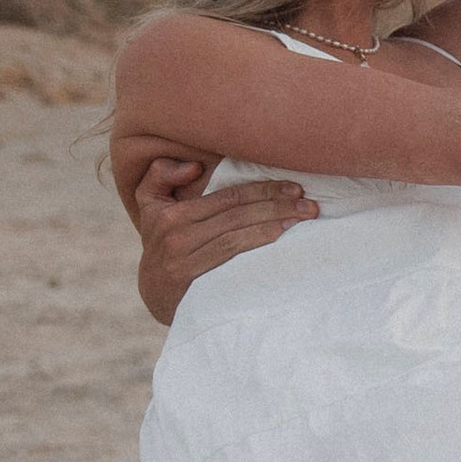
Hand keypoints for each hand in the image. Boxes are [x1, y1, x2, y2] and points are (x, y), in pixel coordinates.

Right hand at [134, 155, 316, 327]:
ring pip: (237, 234)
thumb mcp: (151, 206)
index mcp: (172, 213)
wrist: (153, 295)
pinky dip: (258, 244)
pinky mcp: (192, 281)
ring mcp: (184, 259)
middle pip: (237, 213)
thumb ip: (160, 176)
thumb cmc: (162, 245)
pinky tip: (281, 239)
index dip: (263, 189)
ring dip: (274, 224)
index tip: (294, 188)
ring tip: (304, 219)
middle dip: (277, 205)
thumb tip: (194, 166)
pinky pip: (231, 256)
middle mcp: (176, 234)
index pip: (228, 197)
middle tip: (310, 205)